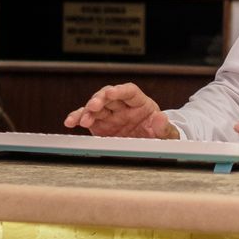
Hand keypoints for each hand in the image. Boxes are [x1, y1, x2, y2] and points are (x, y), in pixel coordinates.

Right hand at [63, 83, 178, 138]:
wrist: (153, 147)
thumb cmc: (161, 136)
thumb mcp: (168, 134)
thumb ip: (164, 127)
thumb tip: (161, 118)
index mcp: (141, 103)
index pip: (129, 91)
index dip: (120, 91)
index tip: (112, 93)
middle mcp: (123, 106)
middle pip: (109, 96)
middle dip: (99, 99)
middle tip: (93, 106)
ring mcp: (110, 115)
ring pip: (96, 106)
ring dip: (87, 110)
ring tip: (82, 119)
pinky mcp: (100, 126)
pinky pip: (87, 119)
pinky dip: (78, 118)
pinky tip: (70, 122)